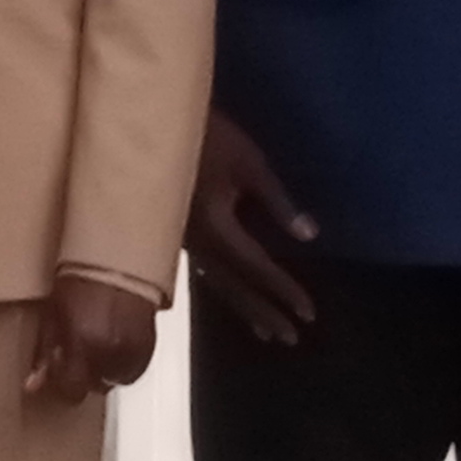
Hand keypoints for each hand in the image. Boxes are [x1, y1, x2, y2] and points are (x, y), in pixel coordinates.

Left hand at [25, 273, 160, 405]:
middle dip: (85, 374)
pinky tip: (115, 341)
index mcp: (84, 344)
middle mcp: (111, 352)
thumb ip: (44, 354)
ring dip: (106, 369)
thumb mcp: (53, 315)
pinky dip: (124, 362)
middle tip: (81, 348)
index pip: (73, 390)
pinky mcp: (149, 345)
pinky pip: (135, 368)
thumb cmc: (82, 280)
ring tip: (99, 342)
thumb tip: (32, 385)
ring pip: (116, 379)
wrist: (117, 261)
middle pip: (95, 386)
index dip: (64, 383)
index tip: (61, 369)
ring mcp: (133, 350)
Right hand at [186, 110, 317, 345]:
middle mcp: (197, 243)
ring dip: (243, 308)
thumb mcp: (249, 162)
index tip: (309, 313)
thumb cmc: (206, 135)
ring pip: (215, 284)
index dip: (284, 290)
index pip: (257, 267)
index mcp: (217, 226)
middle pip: (234, 287)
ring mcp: (180, 241)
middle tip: (291, 339)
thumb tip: (308, 235)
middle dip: (264, 312)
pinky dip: (223, 289)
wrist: (151, 122)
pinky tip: (231, 295)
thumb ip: (278, 201)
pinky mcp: (173, 235)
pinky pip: (201, 271)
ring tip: (266, 332)